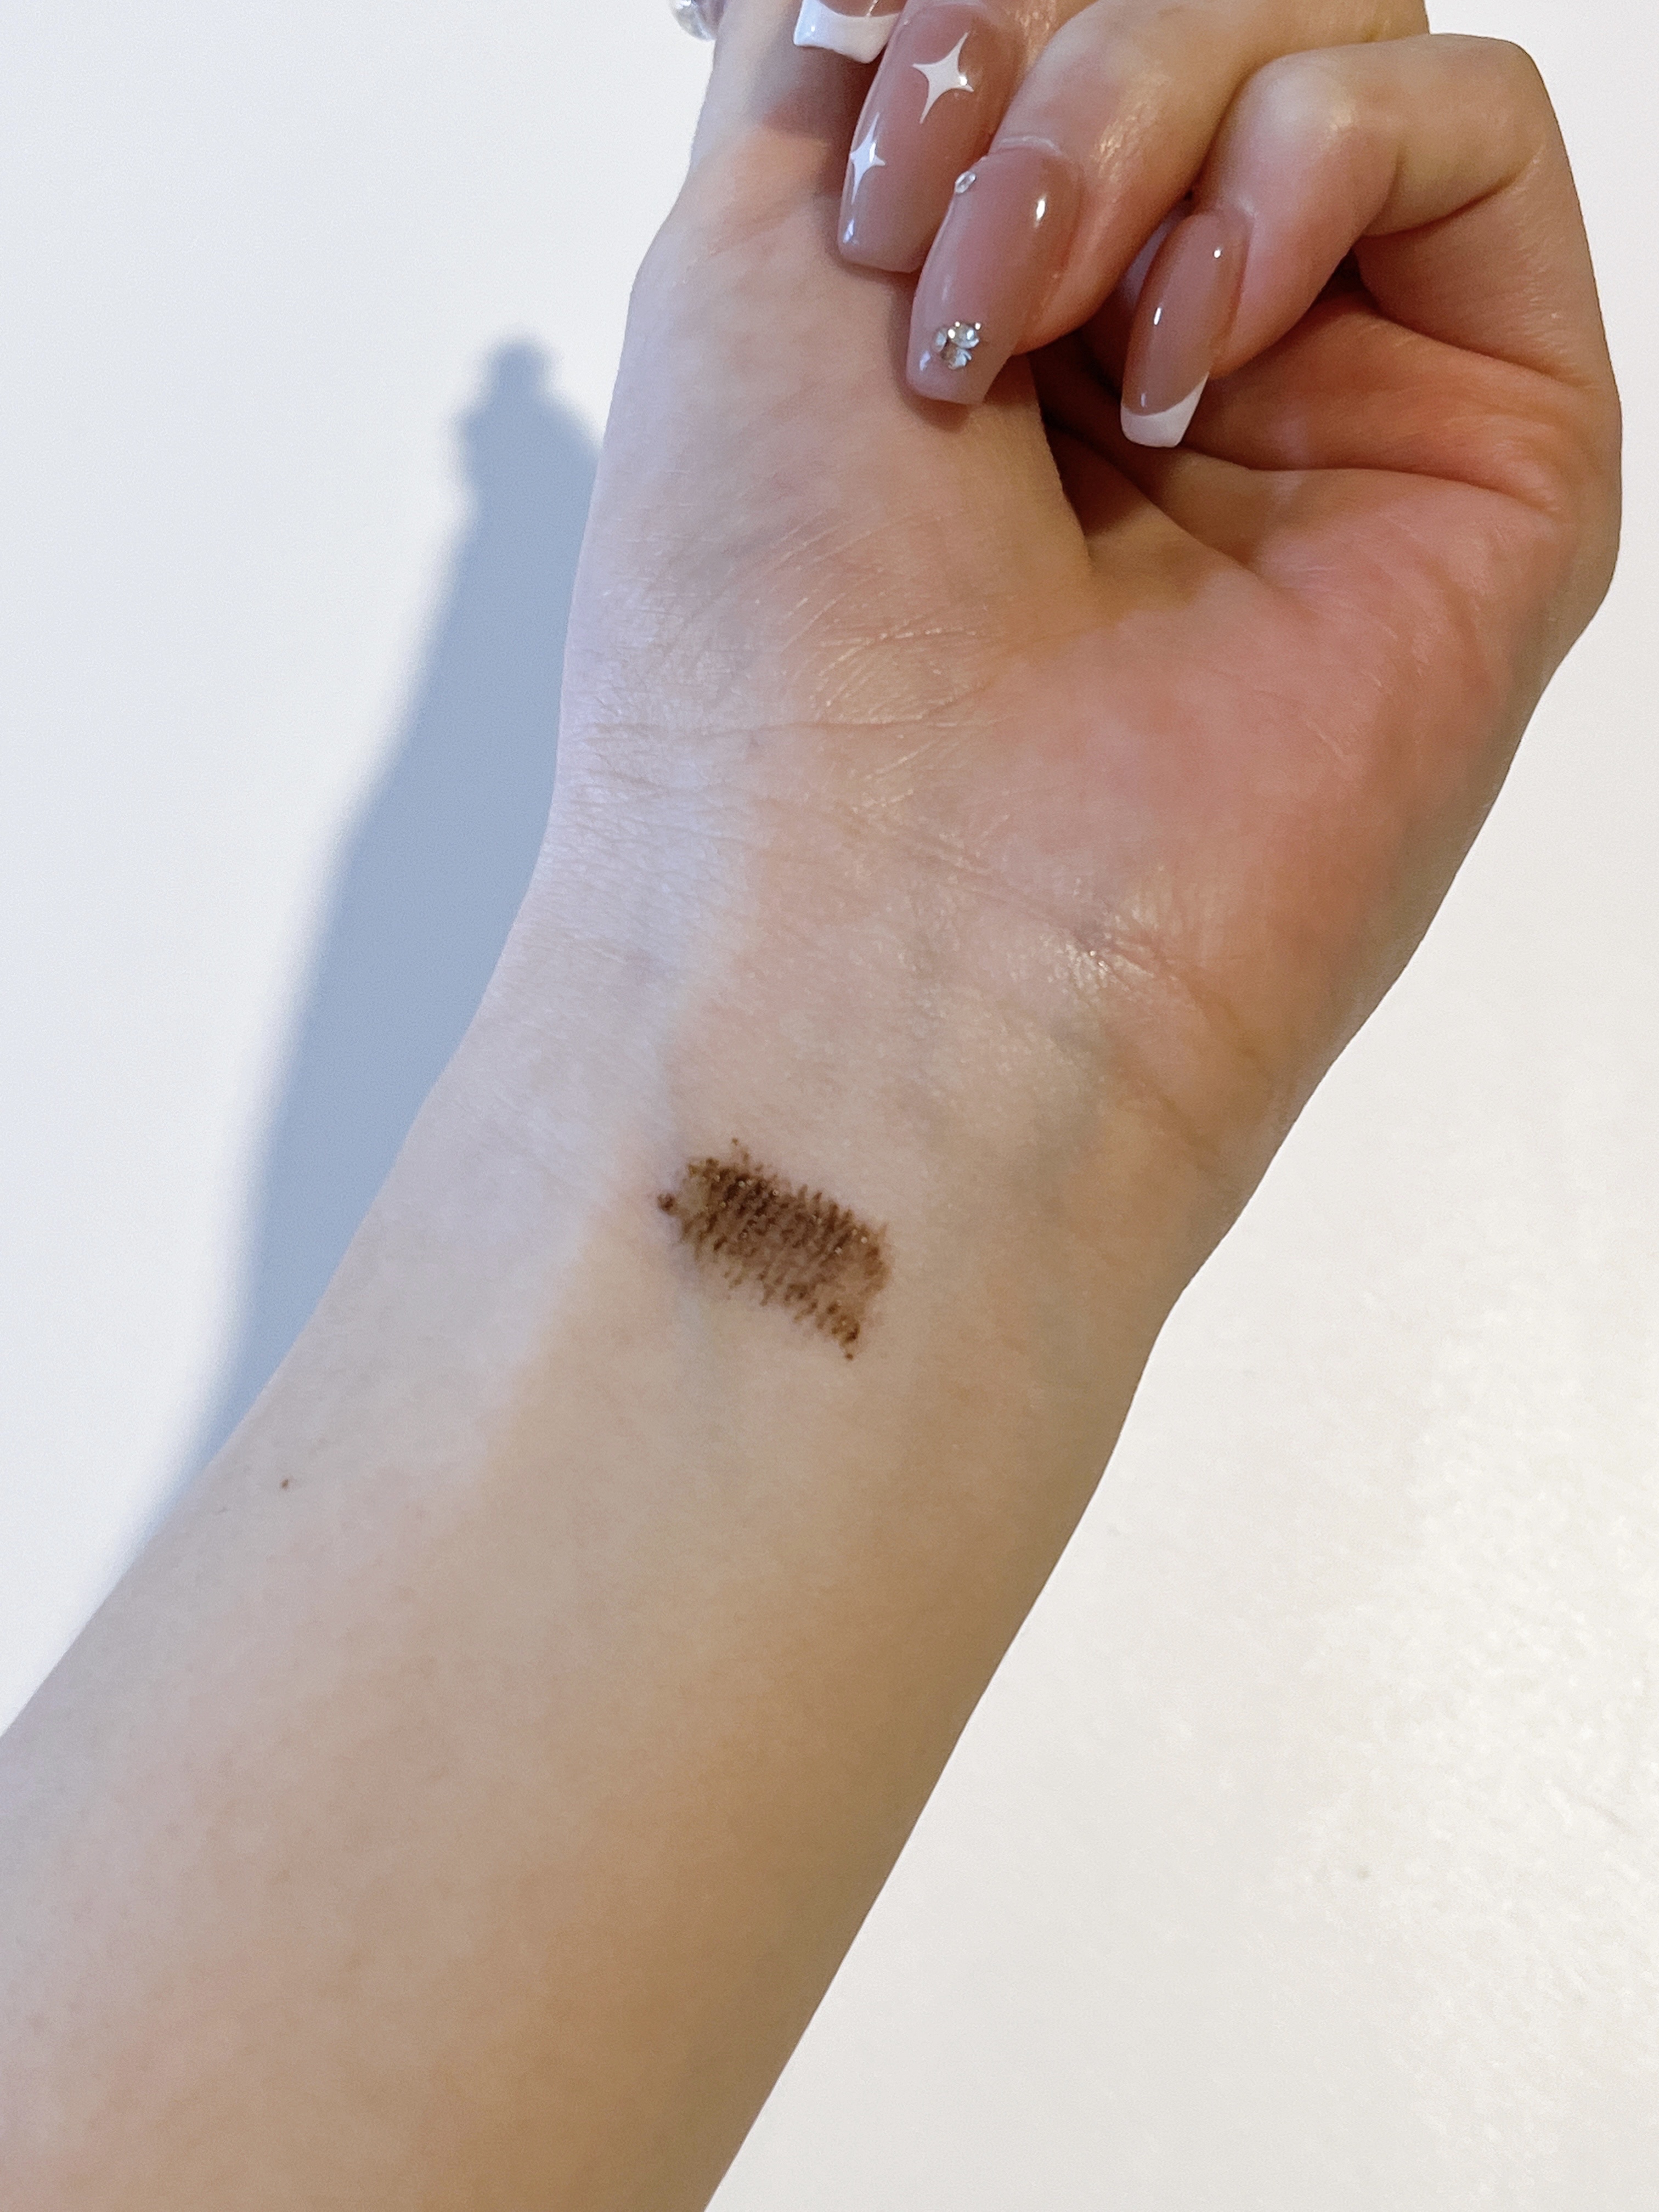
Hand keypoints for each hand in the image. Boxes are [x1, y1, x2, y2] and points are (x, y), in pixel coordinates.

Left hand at [552, 0, 1617, 1242]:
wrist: (881, 933)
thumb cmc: (765, 653)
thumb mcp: (745, 238)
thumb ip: (863, 32)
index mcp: (1002, 301)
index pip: (1050, 16)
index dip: (969, 14)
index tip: (857, 107)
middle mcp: (1171, 347)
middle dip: (1037, 45)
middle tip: (923, 247)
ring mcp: (1334, 399)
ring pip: (1327, 25)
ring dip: (1135, 105)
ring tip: (1018, 327)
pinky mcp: (1487, 453)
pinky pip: (1465, 128)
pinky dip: (1298, 168)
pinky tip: (1175, 364)